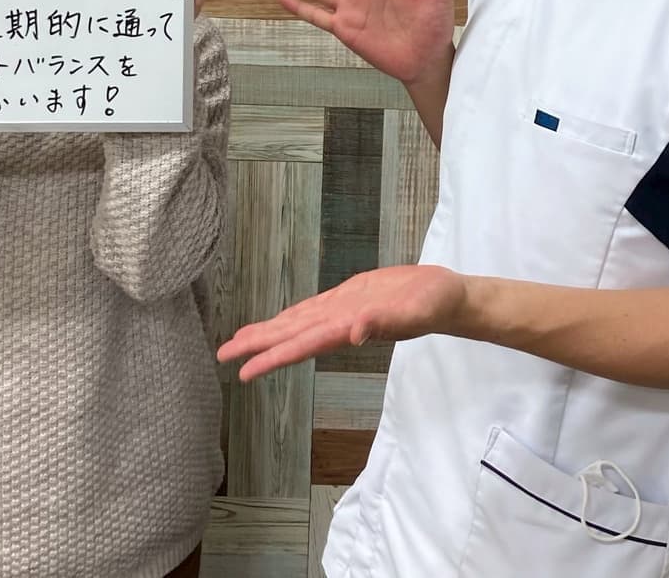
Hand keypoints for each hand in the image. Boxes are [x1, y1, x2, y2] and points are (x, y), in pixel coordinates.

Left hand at [217, 265, 467, 381]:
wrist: (446, 297)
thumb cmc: (435, 305)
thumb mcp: (414, 312)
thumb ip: (386, 322)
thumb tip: (356, 333)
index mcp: (348, 327)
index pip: (301, 345)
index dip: (271, 357)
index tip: (244, 371)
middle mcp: (338, 323)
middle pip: (290, 336)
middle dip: (257, 346)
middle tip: (222, 355)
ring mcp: (341, 311)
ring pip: (296, 323)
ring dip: (268, 333)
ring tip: (239, 340)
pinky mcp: (348, 298)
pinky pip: (311, 310)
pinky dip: (290, 317)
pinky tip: (278, 321)